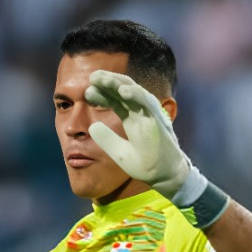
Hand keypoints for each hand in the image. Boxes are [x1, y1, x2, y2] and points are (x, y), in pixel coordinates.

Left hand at [84, 70, 190, 200]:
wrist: (164, 175)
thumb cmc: (145, 163)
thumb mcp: (119, 152)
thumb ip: (106, 139)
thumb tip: (91, 127)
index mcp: (132, 118)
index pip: (116, 100)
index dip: (102, 94)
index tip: (87, 92)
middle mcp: (141, 112)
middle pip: (123, 90)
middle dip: (107, 82)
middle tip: (91, 76)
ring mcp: (149, 114)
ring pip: (133, 91)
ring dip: (116, 83)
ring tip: (100, 78)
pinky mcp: (157, 119)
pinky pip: (146, 102)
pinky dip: (135, 94)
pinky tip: (121, 90)